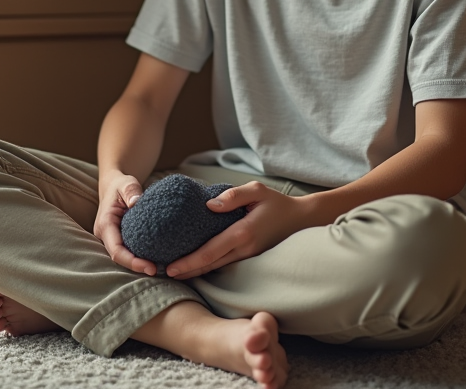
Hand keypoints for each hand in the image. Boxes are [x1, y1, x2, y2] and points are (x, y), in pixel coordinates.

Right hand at [93, 172, 158, 275]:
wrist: (113, 185)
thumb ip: (131, 191)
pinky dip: (139, 258)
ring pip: (123, 257)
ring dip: (138, 264)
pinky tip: (156, 259)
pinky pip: (127, 252)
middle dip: (137, 267)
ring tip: (160, 268)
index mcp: (105, 224)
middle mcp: (105, 235)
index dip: (132, 262)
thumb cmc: (121, 185)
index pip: (116, 250)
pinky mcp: (118, 239)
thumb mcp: (126, 183)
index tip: (151, 267)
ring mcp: (111, 238)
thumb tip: (136, 203)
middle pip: (119, 258)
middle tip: (160, 271)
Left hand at [164, 181, 310, 279]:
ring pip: (217, 268)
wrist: (302, 220)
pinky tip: (196, 266)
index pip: (210, 252)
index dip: (189, 262)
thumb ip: (233, 195)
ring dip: (196, 271)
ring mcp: (248, 257)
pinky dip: (209, 267)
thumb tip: (209, 205)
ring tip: (174, 273)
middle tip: (163, 274)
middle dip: (187, 271)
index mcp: (243, 233)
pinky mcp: (250, 258)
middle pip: (210, 265)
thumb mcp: (257, 190)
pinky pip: (225, 265)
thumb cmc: (277, 203)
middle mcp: (245, 250)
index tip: (170, 268)